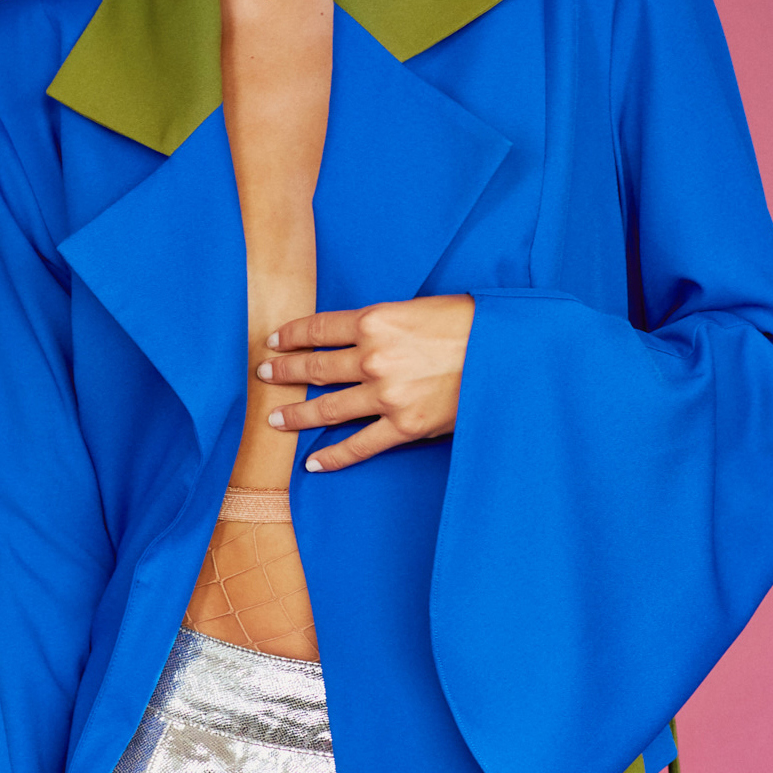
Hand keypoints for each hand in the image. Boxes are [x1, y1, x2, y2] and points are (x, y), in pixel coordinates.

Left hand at [258, 295, 474, 471]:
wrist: (507, 352)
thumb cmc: (469, 324)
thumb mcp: (418, 309)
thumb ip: (383, 325)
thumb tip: (357, 339)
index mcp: (376, 321)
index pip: (318, 329)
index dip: (291, 336)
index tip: (273, 342)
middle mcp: (374, 357)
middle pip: (315, 368)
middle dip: (285, 373)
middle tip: (265, 377)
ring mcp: (387, 395)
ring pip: (328, 408)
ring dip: (297, 415)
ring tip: (275, 420)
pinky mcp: (405, 426)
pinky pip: (360, 446)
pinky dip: (333, 456)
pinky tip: (313, 462)